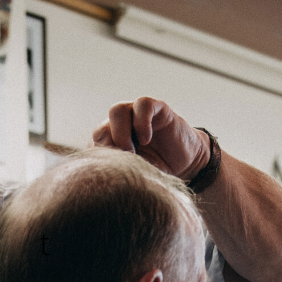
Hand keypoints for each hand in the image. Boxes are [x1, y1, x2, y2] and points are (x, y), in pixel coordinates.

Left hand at [91, 97, 209, 180]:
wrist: (187, 165)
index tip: (111, 175)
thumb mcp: (136, 175)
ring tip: (131, 152)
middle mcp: (120, 127)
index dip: (100, 161)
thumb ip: (120, 172)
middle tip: (122, 164)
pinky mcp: (157, 108)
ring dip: (120, 132)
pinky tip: (146, 139)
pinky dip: (141, 121)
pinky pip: (142, 104)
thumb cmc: (157, 171)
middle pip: (101, 129)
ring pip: (117, 110)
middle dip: (109, 148)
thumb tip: (102, 177)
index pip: (95, 146)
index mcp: (110, 143)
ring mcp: (137, 115)